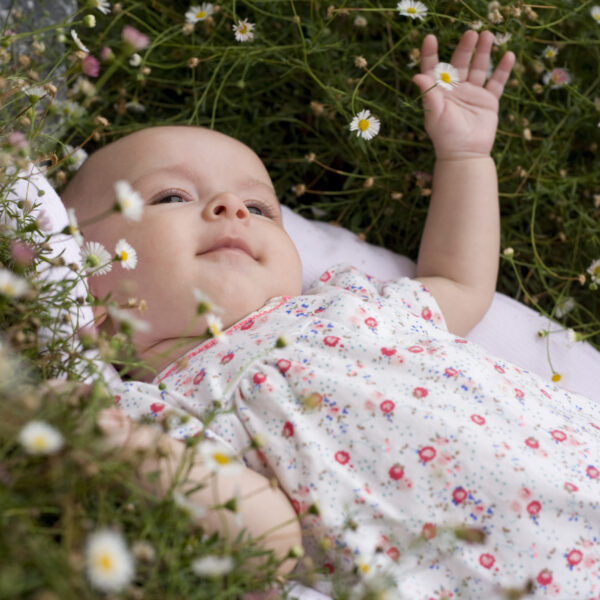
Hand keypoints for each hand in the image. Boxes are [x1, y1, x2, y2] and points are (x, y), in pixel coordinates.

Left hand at [412, 30, 514, 158]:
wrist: (465, 154)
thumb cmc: (445, 136)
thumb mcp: (434, 115)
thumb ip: (428, 95)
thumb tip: (417, 75)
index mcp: (439, 92)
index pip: (433, 68)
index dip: (431, 54)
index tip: (430, 38)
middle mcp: (456, 89)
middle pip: (460, 63)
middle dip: (465, 48)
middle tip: (470, 32)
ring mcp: (473, 93)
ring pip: (479, 68)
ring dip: (484, 52)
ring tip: (488, 35)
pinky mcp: (489, 101)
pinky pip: (497, 82)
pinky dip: (503, 70)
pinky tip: (509, 55)